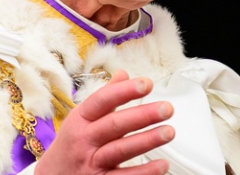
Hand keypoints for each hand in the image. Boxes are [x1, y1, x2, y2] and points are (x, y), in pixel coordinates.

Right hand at [35, 70, 174, 174]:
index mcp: (80, 120)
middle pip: (114, 125)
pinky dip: (143, 172)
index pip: (102, 101)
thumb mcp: (81, 119)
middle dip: (142, 115)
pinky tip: (161, 164)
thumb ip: (105, 98)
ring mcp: (91, 163)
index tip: (147, 83)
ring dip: (147, 141)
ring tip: (169, 132)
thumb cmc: (71, 146)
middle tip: (167, 108)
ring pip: (120, 150)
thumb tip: (124, 74)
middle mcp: (84, 141)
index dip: (124, 92)